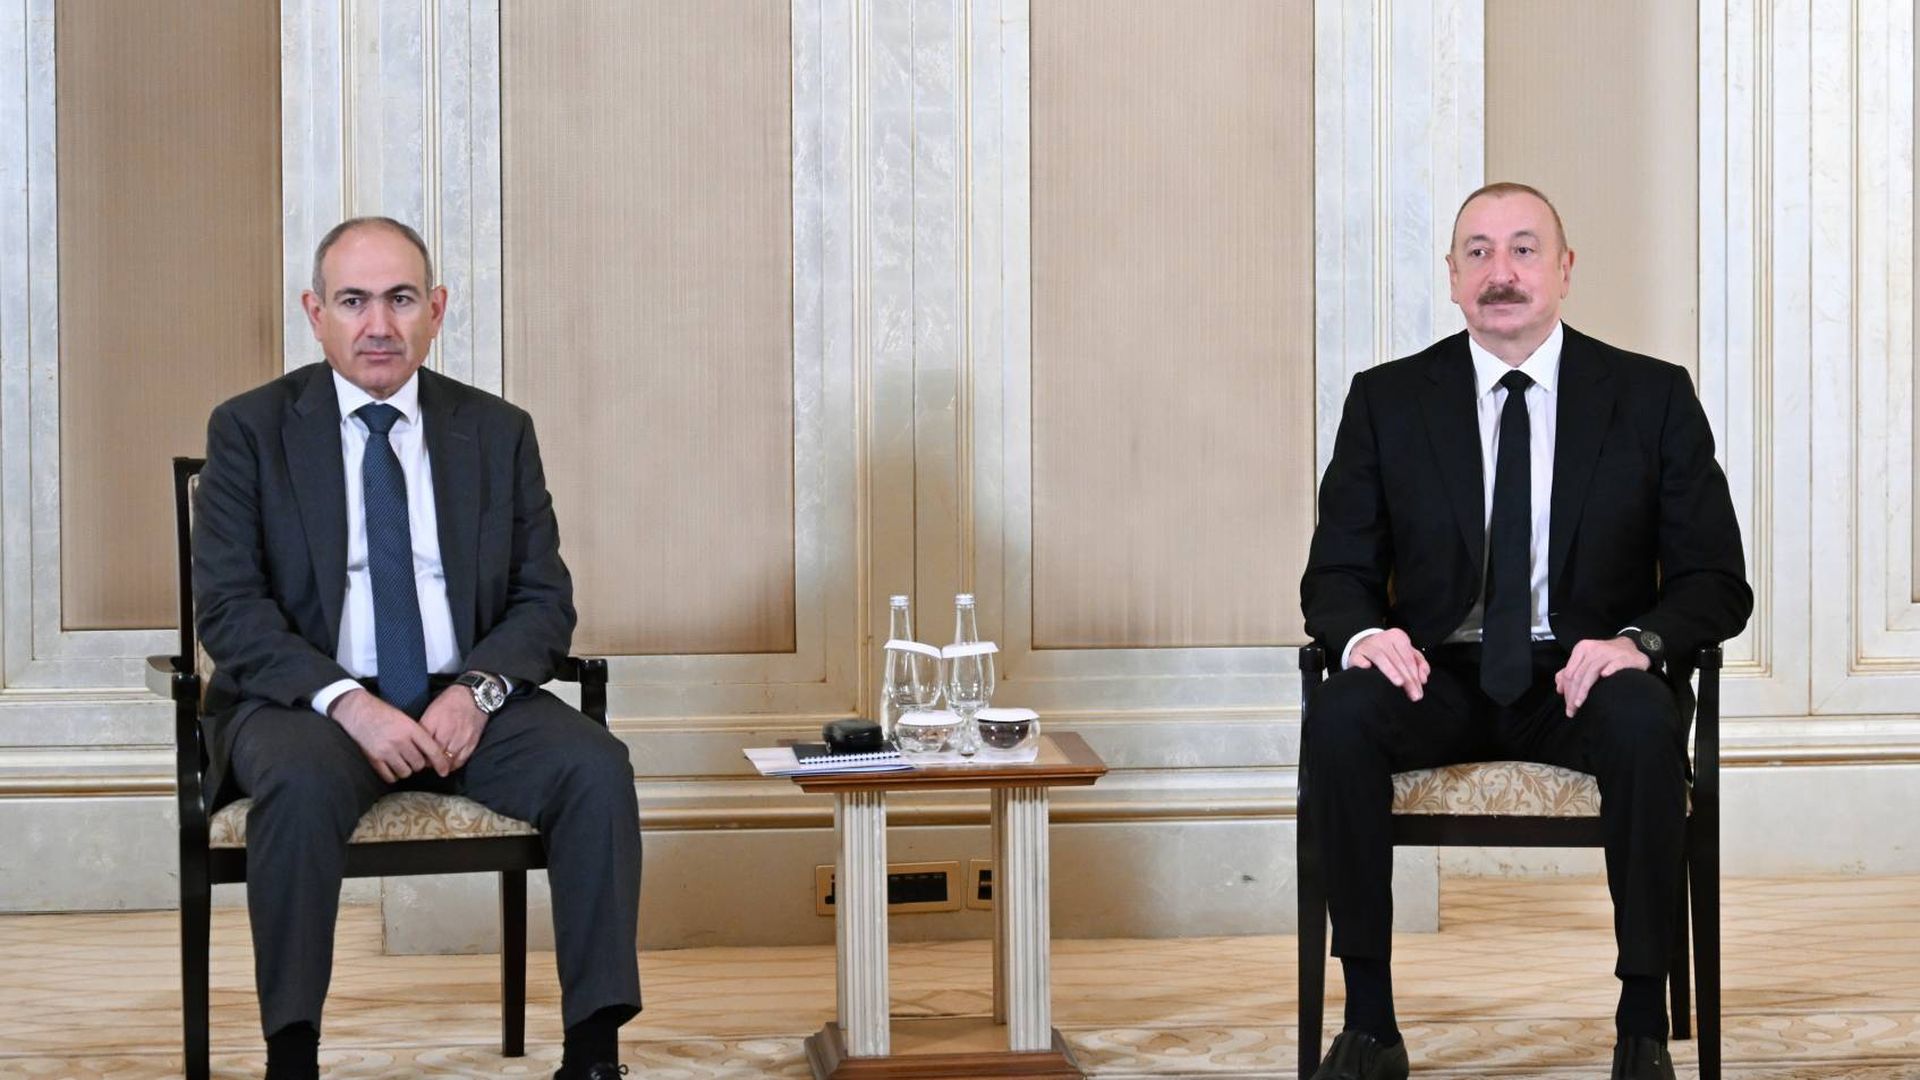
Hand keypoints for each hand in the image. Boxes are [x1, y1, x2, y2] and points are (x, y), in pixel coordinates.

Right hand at [329, 689, 448, 782]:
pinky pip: (390, 776)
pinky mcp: (374, 759)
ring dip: (406, 769)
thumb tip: (430, 753)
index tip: (444, 771)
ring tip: (402, 761)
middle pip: (419, 764)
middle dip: (419, 763)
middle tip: (414, 758)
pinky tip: (392, 767)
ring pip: (406, 772)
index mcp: (411, 729)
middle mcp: (400, 741)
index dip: (440, 763)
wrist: (358, 712)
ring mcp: (386, 751)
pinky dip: (393, 775)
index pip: (432, 750)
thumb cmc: (384, 713)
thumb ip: (417, 734)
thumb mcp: (405, 719)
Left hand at [419, 683, 488, 772]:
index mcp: (434, 724)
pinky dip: (454, 765)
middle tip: (426, 763)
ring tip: (437, 766)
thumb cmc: (449, 702)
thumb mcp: (431, 711)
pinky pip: (461, 760)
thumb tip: (416, 743)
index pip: (423, 747)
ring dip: (442, 766)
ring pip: (448, 761)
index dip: (419, 755)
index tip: (417, 757)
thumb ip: (424, 728)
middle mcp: (447, 732)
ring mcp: (461, 739)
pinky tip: (450, 764)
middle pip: (435, 756)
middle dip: (429, 762)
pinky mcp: (472, 742)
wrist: (472, 695)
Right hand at [1348, 628, 1429, 701]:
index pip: (1409, 658)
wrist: (1366, 644)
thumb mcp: (1407, 653)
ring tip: (1399, 683)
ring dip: (1391, 671)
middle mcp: (1383, 639)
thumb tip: (1423, 678)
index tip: (1419, 690)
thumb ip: (1419, 664)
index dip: (1415, 675)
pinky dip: (1362, 663)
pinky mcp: (1356, 653)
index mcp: (1398, 637)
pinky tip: (1367, 668)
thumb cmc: (1390, 652)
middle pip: (1397, 660)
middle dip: (1408, 679)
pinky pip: (1358, 658)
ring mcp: (1368, 646)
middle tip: (1414, 695)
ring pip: (1381, 658)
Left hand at [1553, 636, 1650, 717]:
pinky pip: (1615, 664)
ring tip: (1579, 704)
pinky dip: (1609, 670)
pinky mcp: (1624, 657)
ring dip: (1584, 690)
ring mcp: (1609, 652)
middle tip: (1571, 711)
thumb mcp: (1586, 661)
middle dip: (1573, 695)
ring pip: (1592, 672)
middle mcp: (1594, 649)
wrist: (1630, 648)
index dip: (1566, 690)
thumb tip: (1559, 688)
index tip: (1567, 706)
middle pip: (1578, 675)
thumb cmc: (1606, 658)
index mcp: (1582, 649)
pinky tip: (1604, 677)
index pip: (1569, 673)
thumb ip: (1571, 672)